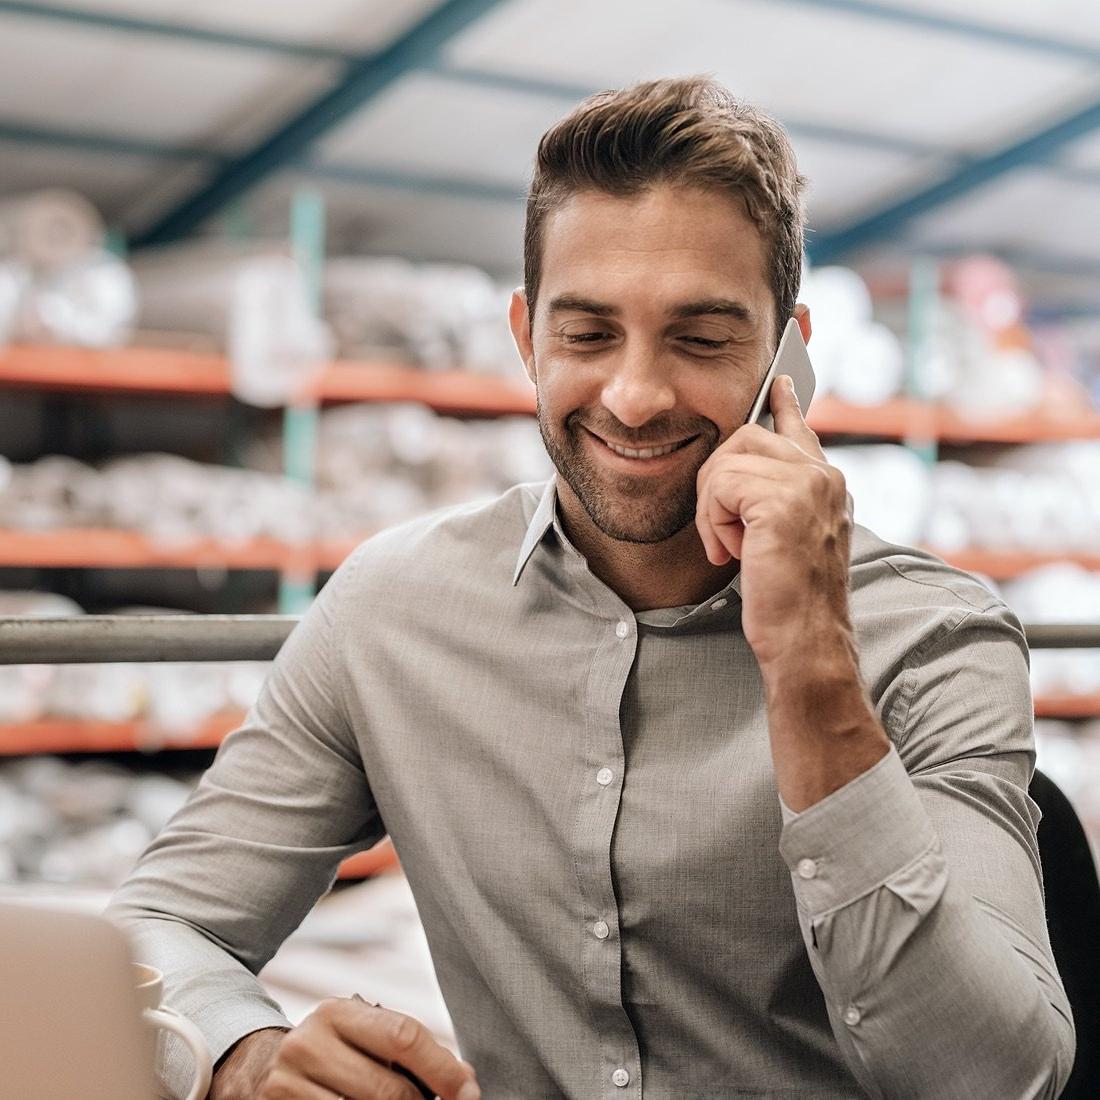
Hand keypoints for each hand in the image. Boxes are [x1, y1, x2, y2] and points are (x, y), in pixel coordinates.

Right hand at [250, 998, 478, 1099]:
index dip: (443, 1068)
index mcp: (337, 1012)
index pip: (403, 1036)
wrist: (261, 1070)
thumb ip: (410, 1052)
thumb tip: (466, 1082)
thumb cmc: (334, 1053)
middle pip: (387, 1090)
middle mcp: (308, 1044)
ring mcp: (287, 1085)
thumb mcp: (363, 1038)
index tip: (469, 1091)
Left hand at [695, 374, 852, 666]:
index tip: (779, 380)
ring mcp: (808, 484)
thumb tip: (738, 469)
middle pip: (743, 438)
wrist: (806, 641)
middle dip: (716, 484)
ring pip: (726, 460)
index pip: (799, 428)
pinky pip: (719, 486)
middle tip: (726, 537)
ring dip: (713, 509)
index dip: (784, 403)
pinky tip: (732, 553)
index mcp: (828, 482)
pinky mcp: (782, 501)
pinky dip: (713, 522)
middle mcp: (824, 475)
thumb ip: (774, 499)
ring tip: (732, 548)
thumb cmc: (790, 600)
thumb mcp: (786, 538)